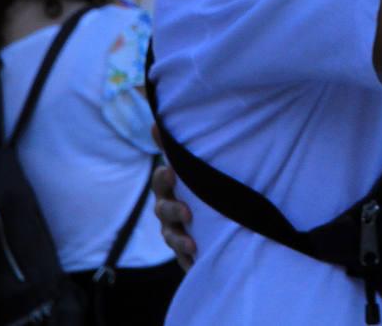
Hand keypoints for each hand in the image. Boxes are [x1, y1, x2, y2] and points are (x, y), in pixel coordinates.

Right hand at [150, 126, 196, 269]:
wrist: (225, 219)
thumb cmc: (207, 184)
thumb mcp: (200, 166)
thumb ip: (179, 146)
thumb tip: (156, 121)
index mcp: (172, 186)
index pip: (162, 180)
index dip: (165, 177)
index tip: (173, 172)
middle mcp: (170, 209)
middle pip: (163, 209)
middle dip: (173, 209)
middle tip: (187, 211)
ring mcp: (176, 231)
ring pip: (171, 235)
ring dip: (179, 238)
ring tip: (191, 243)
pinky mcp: (187, 252)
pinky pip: (184, 257)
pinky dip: (188, 259)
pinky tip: (197, 259)